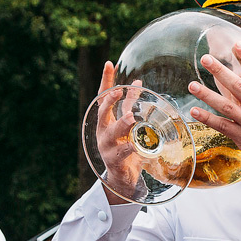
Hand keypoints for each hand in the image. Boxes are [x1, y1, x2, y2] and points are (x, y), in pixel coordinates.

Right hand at [94, 61, 143, 202]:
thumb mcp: (128, 123)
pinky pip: (122, 152)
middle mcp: (102, 131)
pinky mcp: (114, 160)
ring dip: (121, 124)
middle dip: (110, 101)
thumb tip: (137, 82)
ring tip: (131, 118)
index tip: (109, 64)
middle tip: (119, 90)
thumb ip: (130, 104)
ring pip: (111, 133)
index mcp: (105, 120)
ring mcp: (106, 146)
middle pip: (103, 113)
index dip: (106, 81)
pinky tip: (137, 144)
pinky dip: (130, 147)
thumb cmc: (125, 146)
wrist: (122, 176)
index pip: (103, 97)